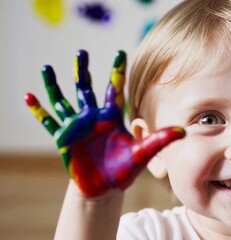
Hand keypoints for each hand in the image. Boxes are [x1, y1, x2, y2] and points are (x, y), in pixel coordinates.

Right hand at [25, 50, 184, 197]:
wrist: (105, 187)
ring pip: (64, 100)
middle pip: (86, 89)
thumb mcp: (142, 154)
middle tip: (80, 52)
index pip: (115, 89)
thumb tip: (183, 131)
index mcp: (112, 117)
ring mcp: (76, 126)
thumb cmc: (124, 170)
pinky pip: (49, 121)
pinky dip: (39, 110)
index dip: (117, 71)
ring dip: (55, 85)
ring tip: (46, 68)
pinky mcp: (63, 138)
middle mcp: (93, 118)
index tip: (120, 52)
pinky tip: (29, 97)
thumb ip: (160, 140)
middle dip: (83, 71)